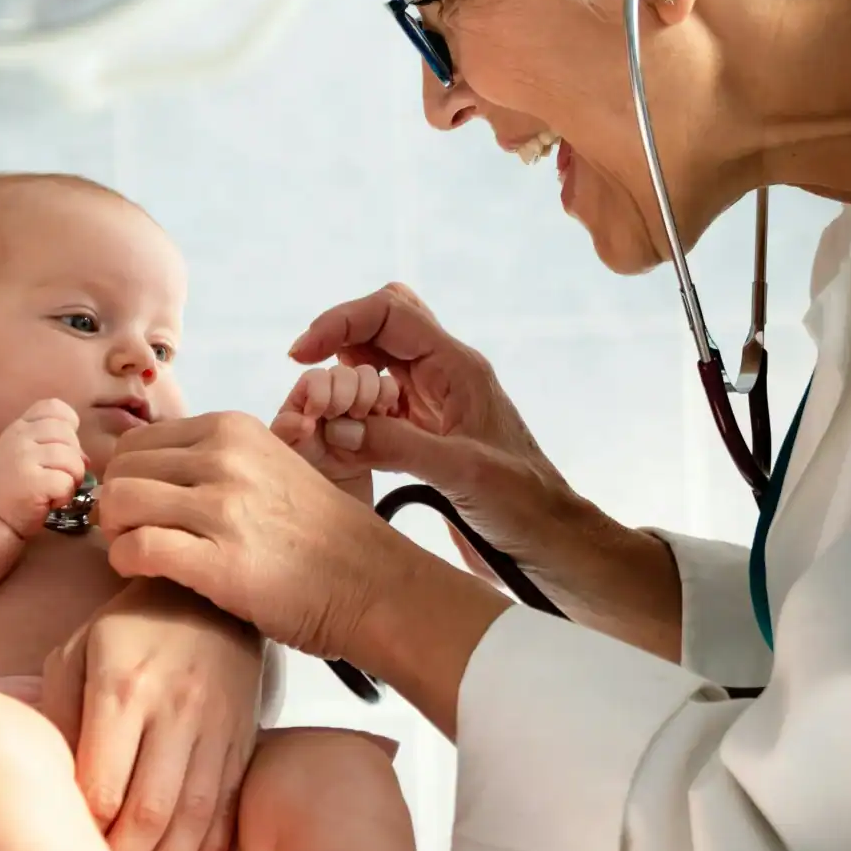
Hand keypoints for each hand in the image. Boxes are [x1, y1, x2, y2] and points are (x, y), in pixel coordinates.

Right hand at [0, 399, 85, 536]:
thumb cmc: (16, 483)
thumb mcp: (29, 453)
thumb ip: (56, 444)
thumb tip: (85, 458)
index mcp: (20, 426)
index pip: (53, 407)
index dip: (67, 425)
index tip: (61, 446)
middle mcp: (19, 437)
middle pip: (68, 434)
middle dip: (73, 458)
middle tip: (59, 475)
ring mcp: (23, 458)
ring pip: (72, 459)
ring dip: (72, 478)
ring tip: (56, 488)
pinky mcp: (31, 483)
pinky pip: (66, 482)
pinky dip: (65, 495)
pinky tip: (52, 500)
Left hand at [41, 578, 262, 850]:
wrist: (204, 596)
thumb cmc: (125, 632)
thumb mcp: (73, 654)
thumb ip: (56, 716)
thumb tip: (45, 789)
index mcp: (123, 687)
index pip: (101, 786)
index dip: (83, 836)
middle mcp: (174, 709)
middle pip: (149, 813)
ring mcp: (216, 726)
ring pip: (193, 819)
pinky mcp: (244, 740)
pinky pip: (228, 810)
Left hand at [100, 411, 511, 737]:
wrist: (372, 584)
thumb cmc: (319, 536)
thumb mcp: (270, 469)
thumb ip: (216, 461)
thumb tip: (148, 467)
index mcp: (234, 429)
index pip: (138, 441)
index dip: (125, 476)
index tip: (135, 506)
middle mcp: (225, 457)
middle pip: (121, 468)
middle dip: (113, 504)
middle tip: (129, 534)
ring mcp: (223, 507)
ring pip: (119, 501)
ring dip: (114, 532)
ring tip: (134, 552)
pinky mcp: (219, 561)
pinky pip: (136, 549)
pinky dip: (126, 562)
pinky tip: (142, 573)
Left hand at [271, 363, 400, 502]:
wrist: (339, 521)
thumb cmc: (305, 491)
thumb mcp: (288, 463)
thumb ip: (285, 436)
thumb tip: (303, 420)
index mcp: (302, 409)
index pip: (314, 379)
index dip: (320, 389)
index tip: (320, 415)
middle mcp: (330, 405)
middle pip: (341, 374)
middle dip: (345, 390)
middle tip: (348, 417)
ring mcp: (358, 411)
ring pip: (366, 377)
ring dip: (368, 391)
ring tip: (367, 416)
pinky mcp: (383, 421)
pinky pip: (388, 392)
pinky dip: (389, 395)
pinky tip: (386, 414)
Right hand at [286, 283, 573, 563]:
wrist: (550, 538)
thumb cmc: (523, 503)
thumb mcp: (462, 473)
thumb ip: (399, 445)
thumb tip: (337, 426)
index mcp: (458, 366)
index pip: (390, 312)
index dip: (340, 322)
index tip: (300, 354)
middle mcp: (445, 374)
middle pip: (383, 322)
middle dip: (339, 337)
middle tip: (305, 370)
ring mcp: (435, 401)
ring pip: (379, 361)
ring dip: (344, 375)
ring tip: (320, 411)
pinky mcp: (427, 430)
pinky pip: (380, 402)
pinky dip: (354, 410)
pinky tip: (339, 437)